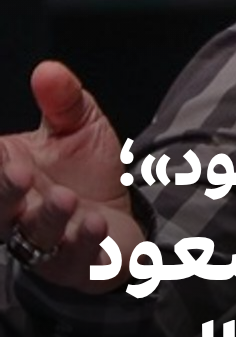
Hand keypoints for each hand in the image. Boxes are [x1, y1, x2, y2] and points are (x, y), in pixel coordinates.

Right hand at [0, 61, 145, 291]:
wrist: (122, 215)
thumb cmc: (86, 170)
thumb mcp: (78, 126)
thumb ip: (62, 100)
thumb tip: (47, 69)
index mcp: (6, 175)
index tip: (3, 154)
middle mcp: (17, 214)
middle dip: (3, 192)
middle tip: (18, 173)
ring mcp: (45, 244)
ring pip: (36, 236)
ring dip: (49, 218)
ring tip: (65, 197)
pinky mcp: (78, 266)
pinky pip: (75, 261)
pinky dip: (82, 244)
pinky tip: (94, 224)